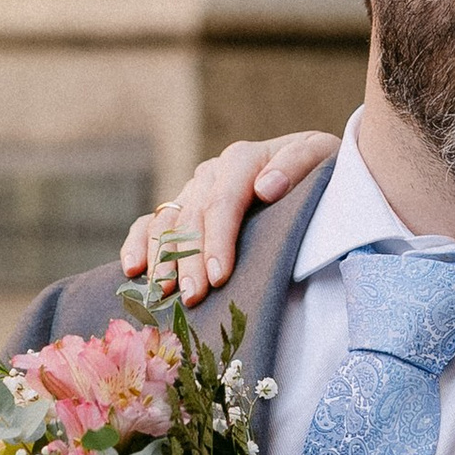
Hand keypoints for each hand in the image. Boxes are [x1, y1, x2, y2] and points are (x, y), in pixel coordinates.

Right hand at [121, 133, 340, 294]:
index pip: (223, 202)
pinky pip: (152, 222)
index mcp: (243, 159)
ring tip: (163, 293)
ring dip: (162, 258)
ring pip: (167, 222)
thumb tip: (266, 187)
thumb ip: (296, 165)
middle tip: (194, 297)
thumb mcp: (321, 157)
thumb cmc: (320, 169)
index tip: (221, 276)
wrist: (311, 165)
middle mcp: (213, 172)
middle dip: (190, 260)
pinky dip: (138, 243)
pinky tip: (133, 270)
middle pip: (192, 218)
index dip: (218, 241)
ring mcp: (194, 189)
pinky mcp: (184, 205)